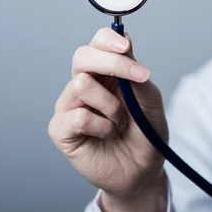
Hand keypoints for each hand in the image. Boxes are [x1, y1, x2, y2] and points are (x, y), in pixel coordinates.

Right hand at [49, 27, 168, 200]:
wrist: (142, 171)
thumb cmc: (146, 135)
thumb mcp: (151, 103)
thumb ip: (137, 77)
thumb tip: (126, 46)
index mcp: (107, 73)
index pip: (98, 43)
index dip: (108, 40)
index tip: (126, 47)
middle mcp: (85, 84)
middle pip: (82, 56)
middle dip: (111, 62)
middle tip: (138, 77)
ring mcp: (70, 106)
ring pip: (81, 84)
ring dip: (111, 105)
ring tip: (120, 122)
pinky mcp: (60, 129)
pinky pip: (77, 116)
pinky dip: (101, 126)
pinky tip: (106, 135)